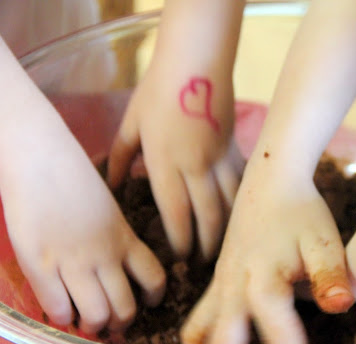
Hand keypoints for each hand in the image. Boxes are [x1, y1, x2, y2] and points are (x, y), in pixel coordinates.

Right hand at [2, 134, 165, 333]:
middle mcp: (105, 255)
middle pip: (125, 307)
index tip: (148, 303)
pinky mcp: (41, 265)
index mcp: (125, 238)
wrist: (40, 158)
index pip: (155, 278)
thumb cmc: (72, 177)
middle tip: (111, 323)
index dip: (155, 297)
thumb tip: (117, 262)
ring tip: (86, 323)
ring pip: (98, 315)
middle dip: (121, 323)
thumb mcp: (109, 209)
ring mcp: (74, 262)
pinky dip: (63, 318)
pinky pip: (59, 308)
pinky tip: (60, 311)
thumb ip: (116, 236)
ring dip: (93, 326)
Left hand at [108, 69, 238, 260]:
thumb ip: (120, 157)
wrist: (197, 64)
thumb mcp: (132, 125)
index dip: (181, 240)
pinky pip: (242, 185)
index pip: (176, 212)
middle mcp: (195, 166)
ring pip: (229, 205)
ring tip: (224, 249)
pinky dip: (241, 205)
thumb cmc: (157, 92)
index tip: (180, 257)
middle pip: (207, 216)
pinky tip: (242, 220)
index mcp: (165, 162)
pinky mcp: (235, 151)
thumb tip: (110, 184)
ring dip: (227, 230)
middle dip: (207, 244)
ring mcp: (220, 159)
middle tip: (204, 263)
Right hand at [180, 170, 353, 343]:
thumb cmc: (301, 211)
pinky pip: (199, 314)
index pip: (278, 331)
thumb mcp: (323, 239)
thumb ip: (330, 274)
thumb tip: (341, 306)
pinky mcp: (218, 279)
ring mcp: (221, 283)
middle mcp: (234, 286)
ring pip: (200, 329)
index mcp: (263, 279)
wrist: (270, 180)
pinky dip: (199, 338)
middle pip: (223, 340)